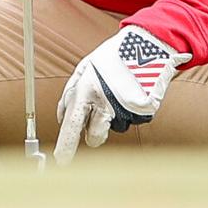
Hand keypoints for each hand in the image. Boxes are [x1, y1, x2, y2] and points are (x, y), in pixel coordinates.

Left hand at [54, 25, 190, 164]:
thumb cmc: (112, 58)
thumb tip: (62, 119)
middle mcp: (104, 102)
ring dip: (113, 118)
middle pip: (94, 138)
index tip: (61, 162)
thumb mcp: (84, 69)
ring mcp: (124, 108)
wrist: (146, 46)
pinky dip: (130, 111)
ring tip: (117, 93)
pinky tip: (130, 92)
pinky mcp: (142, 111)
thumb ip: (71, 94)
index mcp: (85, 90)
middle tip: (94, 128)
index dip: (66, 147)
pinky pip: (131, 121)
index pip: (72, 127)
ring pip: (114, 129)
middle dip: (93, 136)